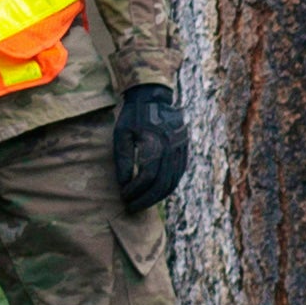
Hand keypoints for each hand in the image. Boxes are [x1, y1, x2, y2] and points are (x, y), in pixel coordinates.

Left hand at [110, 80, 189, 209]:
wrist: (155, 97)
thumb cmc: (133, 116)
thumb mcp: (121, 135)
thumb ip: (123, 160)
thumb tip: (124, 184)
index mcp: (155, 143)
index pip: (146, 176)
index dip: (135, 190)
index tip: (124, 196)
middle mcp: (171, 149)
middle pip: (161, 184)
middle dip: (146, 199)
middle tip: (132, 207)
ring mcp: (180, 150)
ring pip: (172, 182)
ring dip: (157, 197)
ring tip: (142, 203)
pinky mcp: (184, 151)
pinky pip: (177, 175)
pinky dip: (166, 187)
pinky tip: (155, 192)